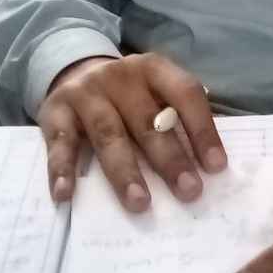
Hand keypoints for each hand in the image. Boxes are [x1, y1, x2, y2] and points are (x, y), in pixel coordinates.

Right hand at [37, 52, 226, 210]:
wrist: (73, 72)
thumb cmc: (127, 94)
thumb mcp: (153, 91)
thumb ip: (176, 116)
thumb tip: (209, 164)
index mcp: (153, 68)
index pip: (184, 93)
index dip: (203, 129)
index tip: (216, 166)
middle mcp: (121, 76)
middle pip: (148, 120)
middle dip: (170, 158)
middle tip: (189, 191)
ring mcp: (86, 93)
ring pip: (109, 134)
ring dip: (125, 172)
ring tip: (141, 204)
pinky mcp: (55, 111)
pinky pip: (60, 143)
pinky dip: (61, 169)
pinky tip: (66, 195)